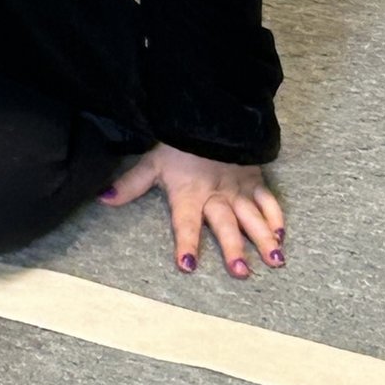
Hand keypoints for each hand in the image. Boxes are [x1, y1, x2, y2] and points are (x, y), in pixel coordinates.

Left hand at [100, 142, 285, 278]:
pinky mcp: (254, 180)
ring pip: (252, 217)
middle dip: (233, 248)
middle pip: (225, 225)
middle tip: (240, 272)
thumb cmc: (178, 143)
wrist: (208, 113)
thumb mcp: (152, 162)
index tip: (187, 264)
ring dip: (263, 239)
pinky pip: (268, 200)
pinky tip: (281, 236)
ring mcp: (238, 189)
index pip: (185, 222)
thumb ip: (130, 185)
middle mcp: (216, 195)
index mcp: (189, 194)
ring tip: (275, 261)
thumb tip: (103, 199)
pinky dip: (276, 217)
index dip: (186, 242)